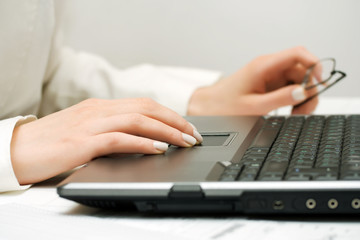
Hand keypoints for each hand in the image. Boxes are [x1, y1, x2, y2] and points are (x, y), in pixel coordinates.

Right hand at [11, 98, 202, 184]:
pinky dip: (143, 142)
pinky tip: (158, 148)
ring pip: (138, 120)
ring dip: (167, 131)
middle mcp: (99, 110)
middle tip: (194, 134)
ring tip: (185, 141)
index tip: (186, 127)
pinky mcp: (82, 142)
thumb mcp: (86, 130)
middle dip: (176, 121)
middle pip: (147, 108)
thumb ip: (110, 131)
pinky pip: (119, 139)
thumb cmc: (51, 142)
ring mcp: (91, 124)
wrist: (17, 149)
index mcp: (101, 107)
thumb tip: (141, 140)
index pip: (144, 104)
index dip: (169, 115)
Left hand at [188, 46, 318, 114]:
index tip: (319, 83)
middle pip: (302, 70)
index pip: (298, 53)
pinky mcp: (270, 84)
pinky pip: (290, 87)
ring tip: (296, 114)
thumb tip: (304, 92)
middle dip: (309, 89)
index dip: (314, 64)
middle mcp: (269, 67)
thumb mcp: (254, 106)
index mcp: (264, 66)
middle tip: (304, 110)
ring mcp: (270, 75)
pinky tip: (290, 110)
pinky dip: (295, 99)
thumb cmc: (225, 105)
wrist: (210, 107)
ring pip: (298, 80)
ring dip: (303, 96)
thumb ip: (280, 99)